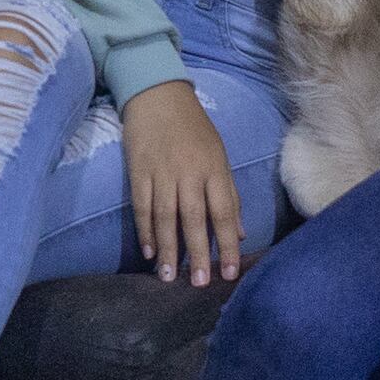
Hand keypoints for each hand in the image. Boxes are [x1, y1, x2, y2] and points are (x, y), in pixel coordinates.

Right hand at [120, 82, 245, 286]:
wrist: (158, 96)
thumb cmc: (195, 129)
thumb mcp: (220, 157)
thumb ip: (229, 195)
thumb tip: (240, 234)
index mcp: (214, 170)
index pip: (224, 213)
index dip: (227, 245)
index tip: (229, 273)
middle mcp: (189, 173)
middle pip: (194, 219)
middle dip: (197, 253)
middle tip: (198, 283)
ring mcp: (162, 173)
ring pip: (165, 217)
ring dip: (167, 249)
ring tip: (168, 276)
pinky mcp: (138, 172)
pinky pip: (142, 206)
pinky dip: (145, 230)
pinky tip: (148, 251)